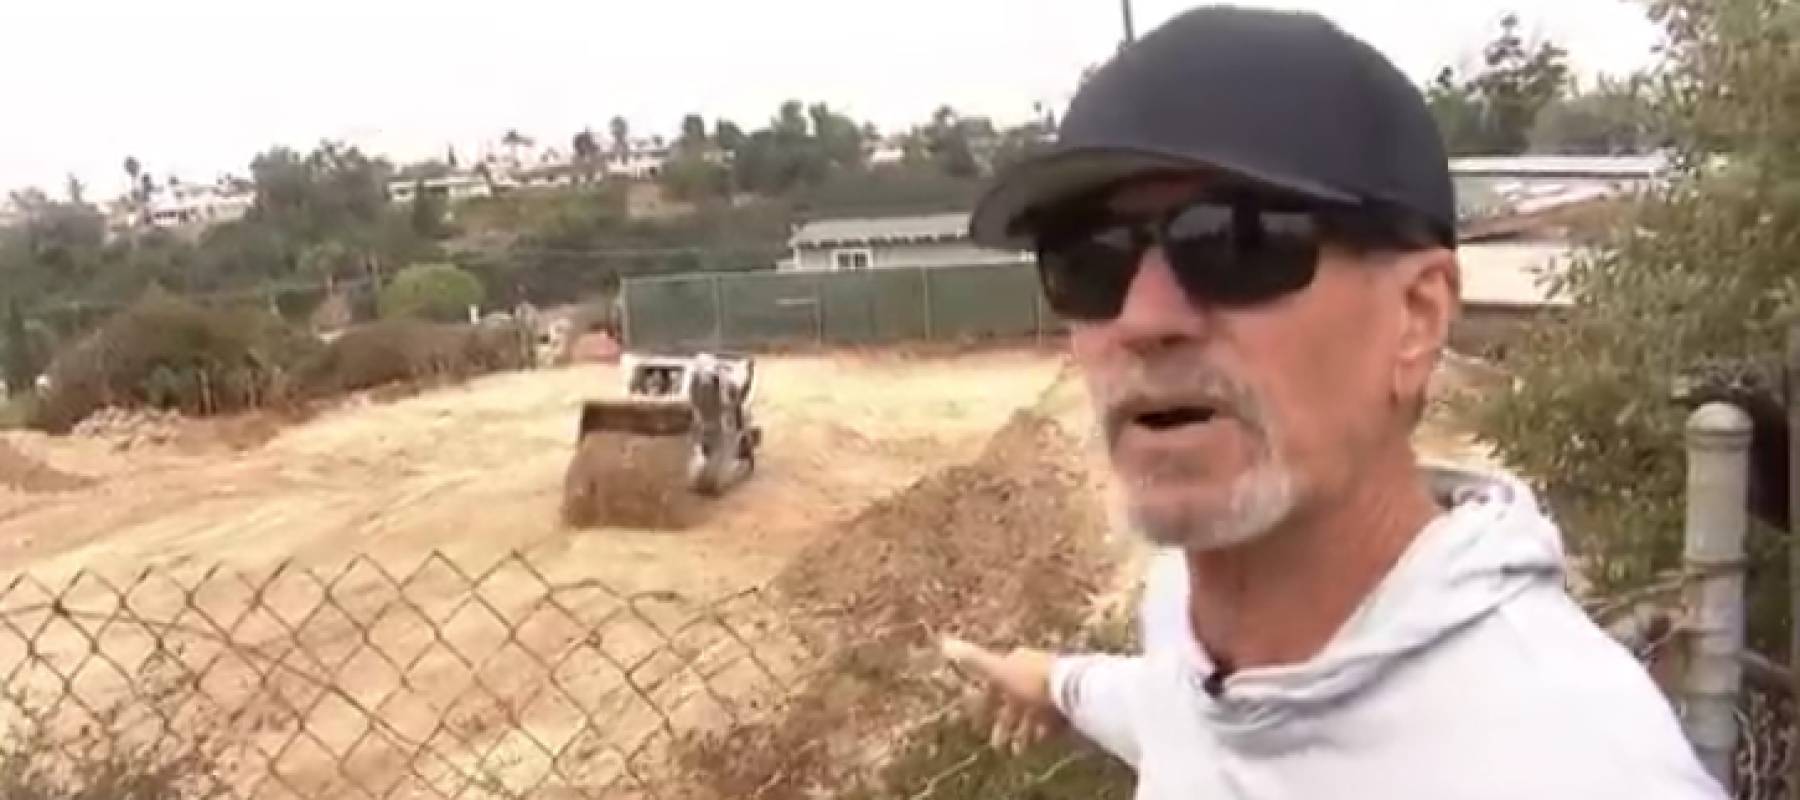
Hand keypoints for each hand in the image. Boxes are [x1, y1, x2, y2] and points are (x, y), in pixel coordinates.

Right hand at [940, 636, 1066, 753]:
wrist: (1072, 689)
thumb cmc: (1032, 680)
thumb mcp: (999, 672)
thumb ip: (974, 660)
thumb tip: (944, 642)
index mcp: (1018, 661)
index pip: (997, 682)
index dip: (987, 704)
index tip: (980, 723)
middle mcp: (1035, 670)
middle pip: (1016, 700)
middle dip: (1005, 723)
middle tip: (998, 746)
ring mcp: (1053, 687)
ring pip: (1033, 712)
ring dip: (1023, 731)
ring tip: (1018, 751)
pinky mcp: (1067, 702)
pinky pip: (1051, 718)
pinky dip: (1043, 731)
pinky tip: (1039, 743)